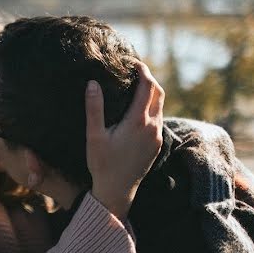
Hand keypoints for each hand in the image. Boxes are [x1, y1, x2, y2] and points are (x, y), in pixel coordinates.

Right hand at [86, 61, 163, 219]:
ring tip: (135, 85)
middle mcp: (152, 127)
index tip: (131, 61)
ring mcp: (156, 137)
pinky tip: (137, 108)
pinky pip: (158, 118)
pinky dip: (151, 106)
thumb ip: (94, 108)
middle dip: (149, 78)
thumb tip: (93, 83)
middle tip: (134, 69)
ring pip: (160, 106)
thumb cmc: (102, 164)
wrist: (117, 191)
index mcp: (138, 122)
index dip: (141, 70)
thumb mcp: (94, 136)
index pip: (147, 87)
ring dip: (151, 93)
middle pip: (158, 93)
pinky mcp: (156, 145)